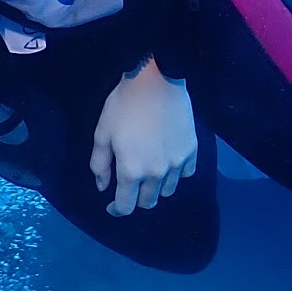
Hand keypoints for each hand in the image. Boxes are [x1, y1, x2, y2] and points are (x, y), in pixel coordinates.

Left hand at [89, 57, 196, 215]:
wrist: (156, 82)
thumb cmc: (123, 106)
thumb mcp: (102, 133)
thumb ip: (100, 164)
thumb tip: (103, 187)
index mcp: (131, 171)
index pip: (126, 206)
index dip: (117, 209)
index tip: (112, 205)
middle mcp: (156, 174)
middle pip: (148, 202)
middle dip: (136, 199)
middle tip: (130, 186)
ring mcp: (176, 164)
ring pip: (167, 191)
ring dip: (156, 189)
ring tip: (149, 174)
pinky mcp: (191, 151)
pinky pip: (185, 174)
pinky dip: (176, 174)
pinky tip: (168, 162)